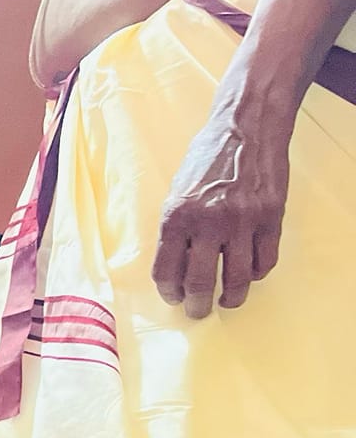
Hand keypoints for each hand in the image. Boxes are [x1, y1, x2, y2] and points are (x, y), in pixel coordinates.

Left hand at [153, 104, 291, 318]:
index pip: (166, 272)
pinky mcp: (270, 217)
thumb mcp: (177, 192)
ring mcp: (243, 221)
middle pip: (200, 283)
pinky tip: (250, 273)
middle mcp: (208, 221)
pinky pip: (265, 261)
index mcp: (176, 216)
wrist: (247, 126)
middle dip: (197, 306)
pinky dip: (257, 274)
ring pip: (238, 280)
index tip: (175, 297)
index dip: (170, 292)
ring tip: (227, 300)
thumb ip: (176, 230)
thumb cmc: (208, 158)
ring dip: (231, 298)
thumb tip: (175, 270)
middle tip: (198, 310)